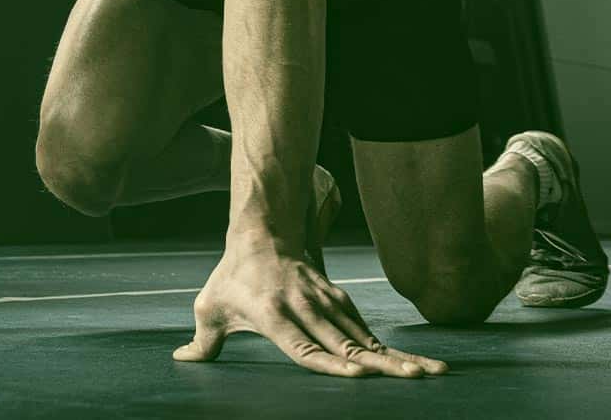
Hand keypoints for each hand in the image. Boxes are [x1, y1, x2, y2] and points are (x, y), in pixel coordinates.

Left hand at [174, 244, 446, 377]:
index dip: (329, 361)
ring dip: (396, 355)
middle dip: (381, 363)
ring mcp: (324, 302)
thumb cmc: (232, 276)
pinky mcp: (337, 298)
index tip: (358, 373)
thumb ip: (203, 340)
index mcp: (273, 314)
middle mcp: (304, 309)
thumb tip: (182, 360)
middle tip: (413, 378)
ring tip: (428, 373)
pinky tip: (411, 364)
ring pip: (363, 335)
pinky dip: (387, 346)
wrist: (261, 232)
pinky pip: (363, 327)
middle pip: (345, 342)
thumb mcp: (210, 305)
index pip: (304, 345)